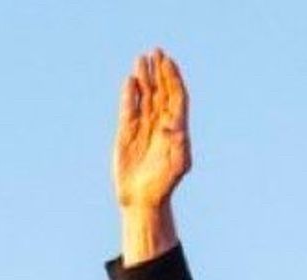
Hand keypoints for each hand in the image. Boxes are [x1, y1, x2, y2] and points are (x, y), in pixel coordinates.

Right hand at [114, 49, 189, 244]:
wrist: (143, 199)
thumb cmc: (164, 184)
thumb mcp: (178, 165)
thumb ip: (179, 143)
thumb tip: (173, 125)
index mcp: (175, 127)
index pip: (176, 96)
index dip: (173, 78)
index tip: (168, 62)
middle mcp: (160, 124)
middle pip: (161, 91)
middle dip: (159, 71)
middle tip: (156, 52)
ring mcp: (143, 127)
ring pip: (144, 96)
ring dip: (144, 78)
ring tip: (141, 59)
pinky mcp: (126, 134)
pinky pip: (128, 109)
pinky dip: (129, 95)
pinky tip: (129, 82)